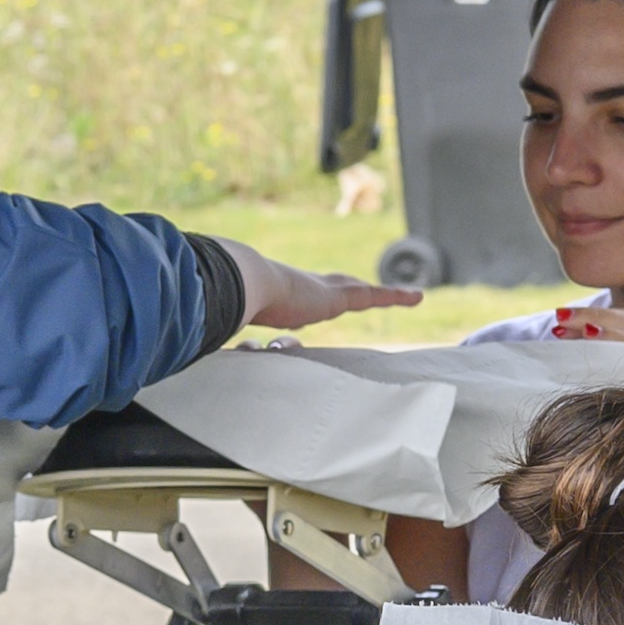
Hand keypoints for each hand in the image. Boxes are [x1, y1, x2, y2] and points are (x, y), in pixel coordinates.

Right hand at [220, 240, 418, 329]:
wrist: (243, 282)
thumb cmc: (233, 303)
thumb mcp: (235, 321)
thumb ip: (230, 328)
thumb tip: (206, 342)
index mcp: (285, 293)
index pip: (306, 294)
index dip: (315, 295)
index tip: (317, 299)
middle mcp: (308, 287)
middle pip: (338, 286)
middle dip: (352, 289)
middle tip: (365, 292)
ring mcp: (325, 290)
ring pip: (360, 291)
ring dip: (379, 294)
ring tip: (402, 296)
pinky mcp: (338, 297)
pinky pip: (375, 295)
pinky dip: (396, 296)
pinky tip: (417, 298)